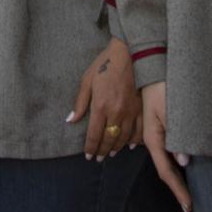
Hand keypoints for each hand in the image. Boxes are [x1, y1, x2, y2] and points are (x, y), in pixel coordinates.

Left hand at [67, 38, 141, 160]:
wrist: (128, 53)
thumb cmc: (104, 65)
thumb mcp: (87, 80)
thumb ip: (80, 102)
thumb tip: (71, 120)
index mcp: (100, 106)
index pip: (94, 135)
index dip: (90, 148)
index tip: (88, 156)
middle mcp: (116, 112)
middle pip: (108, 139)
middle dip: (102, 151)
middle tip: (98, 158)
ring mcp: (130, 111)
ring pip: (123, 137)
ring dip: (116, 148)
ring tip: (111, 153)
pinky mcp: (140, 108)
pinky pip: (139, 130)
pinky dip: (134, 140)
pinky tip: (130, 146)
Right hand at [141, 81, 190, 211]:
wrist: (151, 66)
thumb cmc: (162, 86)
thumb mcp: (170, 110)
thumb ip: (177, 135)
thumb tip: (184, 160)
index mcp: (154, 138)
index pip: (166, 171)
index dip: (177, 190)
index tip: (187, 207)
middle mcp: (153, 139)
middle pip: (165, 170)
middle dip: (177, 188)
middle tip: (189, 206)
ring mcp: (155, 134)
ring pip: (165, 161)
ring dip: (175, 177)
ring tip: (185, 192)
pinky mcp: (160, 127)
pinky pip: (166, 150)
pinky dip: (174, 163)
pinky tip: (180, 166)